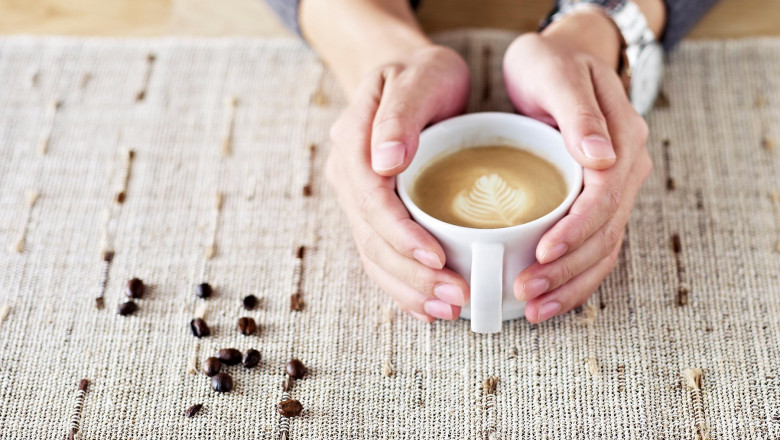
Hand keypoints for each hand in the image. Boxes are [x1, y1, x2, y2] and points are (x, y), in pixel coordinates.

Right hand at [325, 45, 471, 321]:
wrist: (406, 77)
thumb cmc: (419, 74)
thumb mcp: (416, 78)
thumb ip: (399, 115)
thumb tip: (385, 160)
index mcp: (353, 143)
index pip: (371, 199)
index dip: (401, 234)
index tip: (437, 257)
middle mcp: (348, 175)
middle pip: (371, 237)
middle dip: (412, 274)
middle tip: (456, 296)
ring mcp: (358, 197)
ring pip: (374, 254)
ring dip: (409, 288)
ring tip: (448, 309)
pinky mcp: (374, 212)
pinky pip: (380, 255)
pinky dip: (402, 284)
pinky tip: (427, 306)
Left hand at [502, 25, 652, 322]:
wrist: (564, 56)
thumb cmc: (553, 62)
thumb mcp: (558, 74)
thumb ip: (579, 114)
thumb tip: (599, 157)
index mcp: (622, 141)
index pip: (604, 198)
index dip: (576, 231)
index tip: (542, 253)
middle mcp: (625, 170)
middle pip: (605, 233)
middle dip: (566, 269)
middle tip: (526, 290)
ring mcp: (614, 189)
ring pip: (603, 249)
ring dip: (571, 283)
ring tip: (535, 307)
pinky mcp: (596, 202)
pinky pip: (594, 247)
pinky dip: (574, 277)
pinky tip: (548, 298)